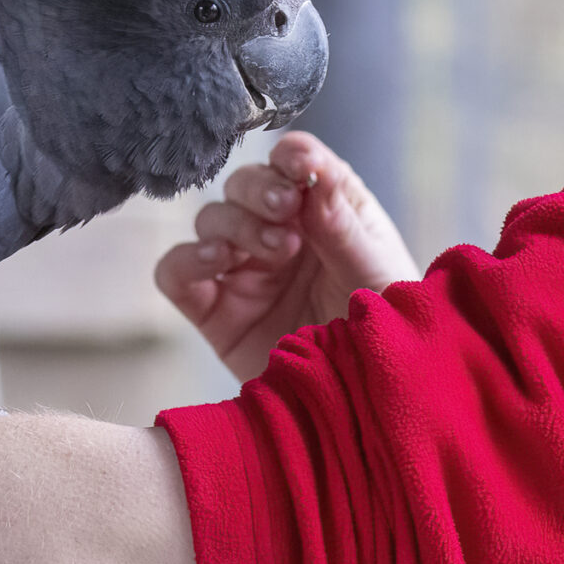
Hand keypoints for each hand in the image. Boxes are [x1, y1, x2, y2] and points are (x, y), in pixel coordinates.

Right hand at [154, 131, 416, 382]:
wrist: (370, 405)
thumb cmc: (387, 335)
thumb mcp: (376, 272)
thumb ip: (342, 222)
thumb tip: (310, 168)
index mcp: (327, 214)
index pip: (295, 163)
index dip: (291, 158)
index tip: (298, 167)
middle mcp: (281, 235)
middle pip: (244, 184)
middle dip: (259, 189)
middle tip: (285, 208)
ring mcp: (244, 273)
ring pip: (211, 220)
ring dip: (236, 224)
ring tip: (276, 252)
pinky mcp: (213, 312)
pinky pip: (176, 274)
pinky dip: (186, 260)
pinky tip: (218, 263)